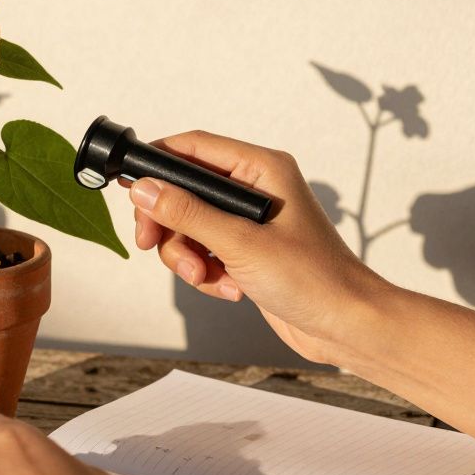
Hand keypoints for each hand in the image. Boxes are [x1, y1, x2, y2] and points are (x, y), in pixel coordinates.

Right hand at [128, 130, 390, 363]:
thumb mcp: (240, 243)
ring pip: (188, 227)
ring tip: (206, 277)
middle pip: (183, 191)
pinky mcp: (246, 252)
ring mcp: (248, 222)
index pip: (194, 147)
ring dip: (187, 256)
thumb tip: (144, 189)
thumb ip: (188, 213)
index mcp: (262, 169)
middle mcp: (253, 190)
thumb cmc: (313, 279)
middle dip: (167, 223)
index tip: (129, 185)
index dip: (157, 163)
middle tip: (151, 243)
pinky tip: (229, 289)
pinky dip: (206, 273)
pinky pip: (203, 252)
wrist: (346, 326)